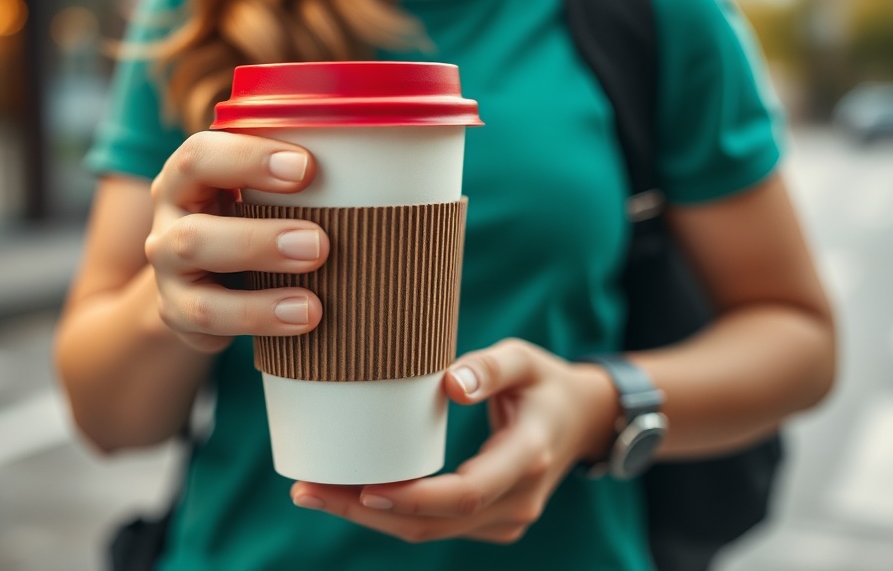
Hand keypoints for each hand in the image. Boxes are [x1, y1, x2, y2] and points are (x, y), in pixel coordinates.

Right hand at [144, 131, 328, 351]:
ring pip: (201, 291)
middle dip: (260, 240)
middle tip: (320, 245)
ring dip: (259, 299)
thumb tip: (384, 167)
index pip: (200, 157)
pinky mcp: (178, 313)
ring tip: (313, 306)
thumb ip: (299, 178)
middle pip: (196, 232)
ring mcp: (169, 271)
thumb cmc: (253, 216)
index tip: (307, 167)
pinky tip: (300, 321)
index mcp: (189, 176)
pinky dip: (257, 321)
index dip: (249, 160)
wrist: (206, 277)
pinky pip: (209, 323)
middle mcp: (170, 220)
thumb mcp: (262, 190)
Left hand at [290, 339, 618, 543]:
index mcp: (527, 457)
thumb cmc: (546, 383)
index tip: (360, 488)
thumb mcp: (526, 360)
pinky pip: (438, 528)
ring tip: (314, 493)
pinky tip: (352, 496)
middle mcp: (519, 500)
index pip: (465, 494)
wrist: (585, 421)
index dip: (410, 498)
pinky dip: (394, 516)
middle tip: (307, 490)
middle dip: (366, 512)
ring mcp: (508, 519)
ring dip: (371, 518)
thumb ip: (491, 368)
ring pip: (430, 532)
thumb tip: (449, 383)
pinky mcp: (494, 523)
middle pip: (434, 523)